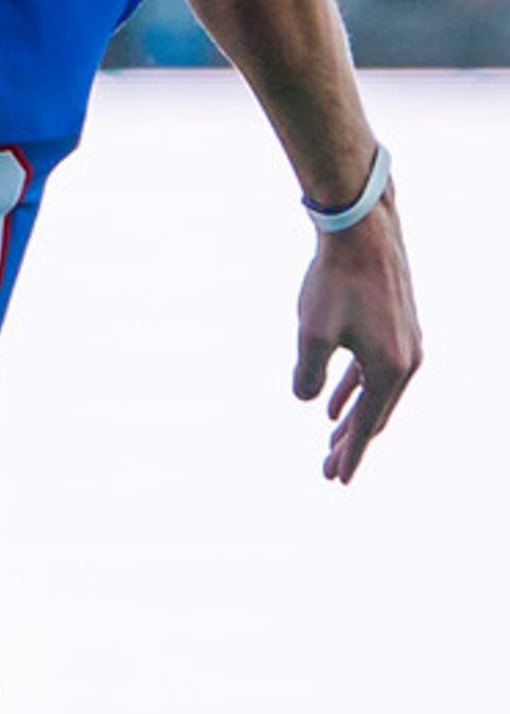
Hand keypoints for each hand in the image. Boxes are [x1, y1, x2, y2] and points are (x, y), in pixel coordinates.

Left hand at [293, 190, 421, 481]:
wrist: (363, 232)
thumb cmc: (334, 282)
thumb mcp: (311, 333)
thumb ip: (308, 374)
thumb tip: (305, 399)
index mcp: (390, 369)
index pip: (367, 426)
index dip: (349, 456)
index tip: (335, 481)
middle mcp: (407, 361)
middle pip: (375, 415)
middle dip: (350, 445)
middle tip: (327, 472)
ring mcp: (405, 343)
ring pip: (375, 394)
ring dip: (352, 419)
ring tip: (330, 442)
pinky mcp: (396, 327)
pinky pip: (374, 372)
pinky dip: (354, 391)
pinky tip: (331, 405)